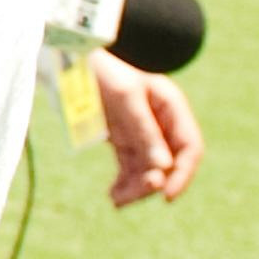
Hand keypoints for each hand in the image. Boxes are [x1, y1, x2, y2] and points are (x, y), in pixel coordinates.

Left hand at [93, 52, 203, 207]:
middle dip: (152, 183)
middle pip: (168, 163)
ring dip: (136, 187)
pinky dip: (124, 182)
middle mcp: (161, 122)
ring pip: (148, 168)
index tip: (167, 194)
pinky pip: (130, 166)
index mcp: (171, 107)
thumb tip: (164, 167)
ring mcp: (142, 131)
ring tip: (116, 201)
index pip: (190, 147)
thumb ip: (145, 130)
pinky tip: (113, 195)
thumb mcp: (125, 97)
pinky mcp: (123, 138)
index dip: (183, 174)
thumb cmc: (101, 70)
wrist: (69, 58)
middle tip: (128, 197)